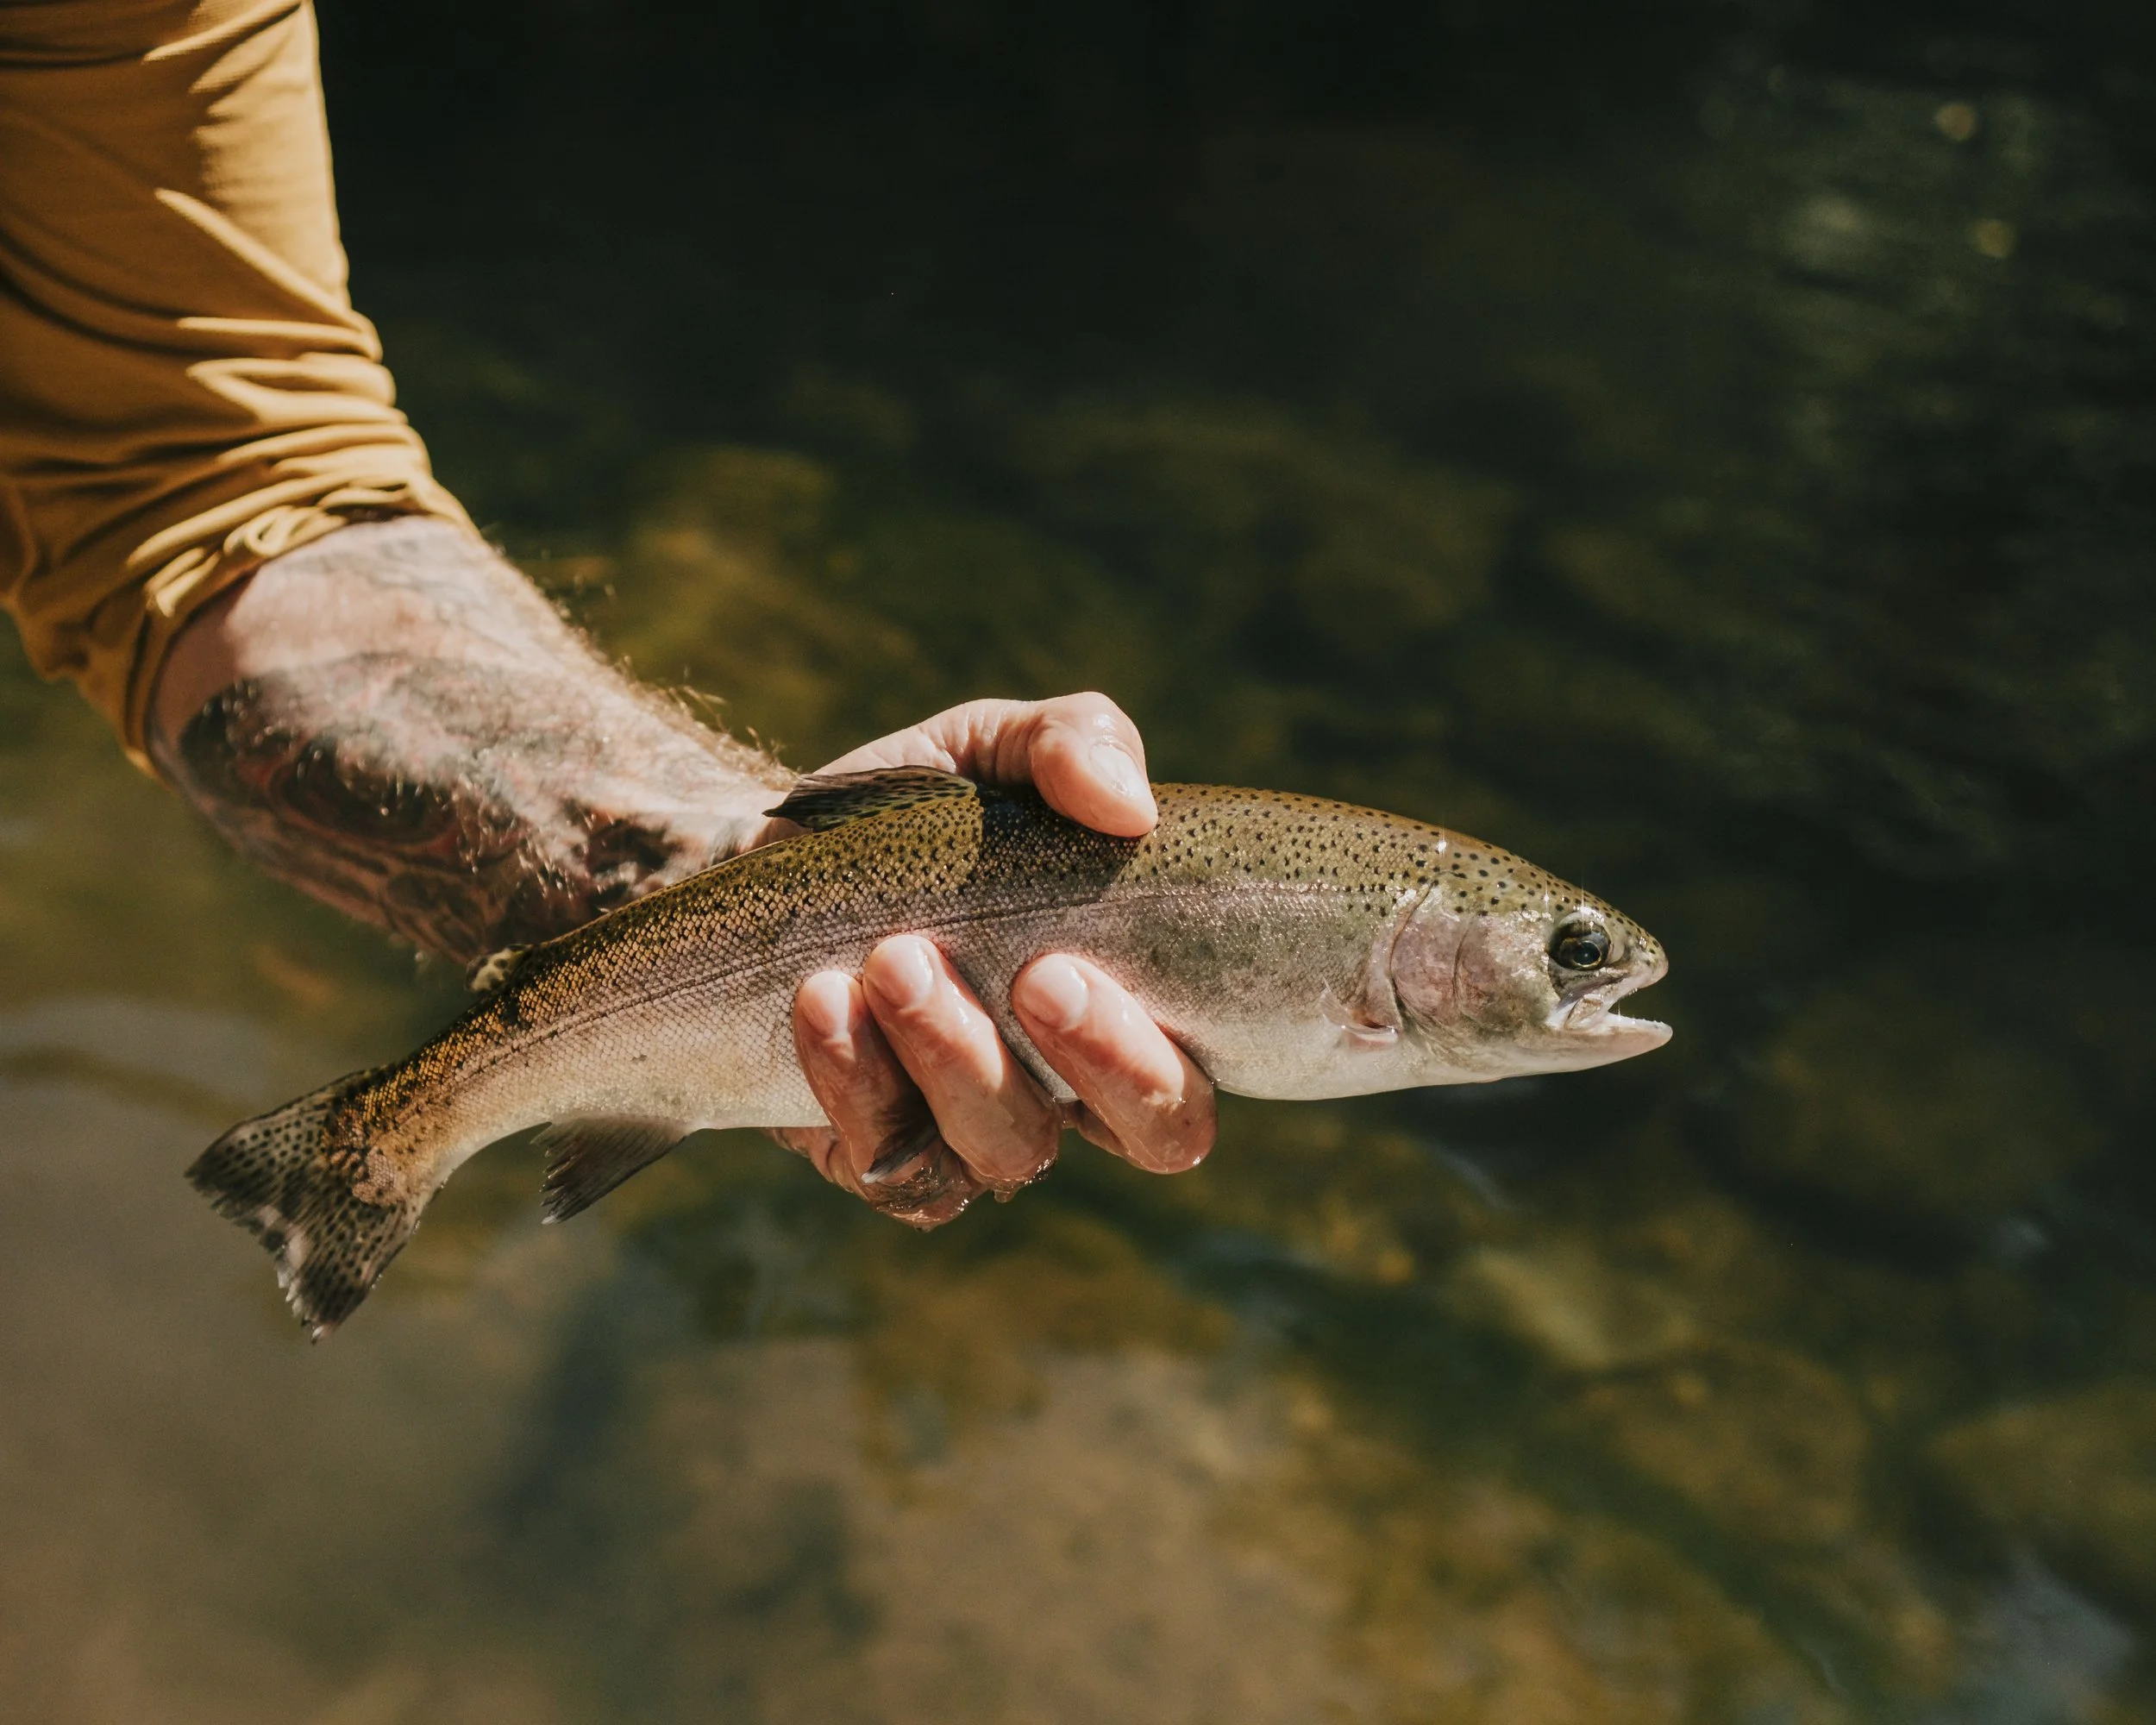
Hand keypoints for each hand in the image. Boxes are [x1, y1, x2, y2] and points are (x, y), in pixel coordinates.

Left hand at [756, 694, 1217, 1225]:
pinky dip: (855, 1082)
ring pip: (1003, 1153)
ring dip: (952, 1058)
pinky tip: (824, 1000)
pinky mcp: (872, 1151)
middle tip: (1030, 974)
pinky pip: (887, 1161)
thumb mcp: (994, 749)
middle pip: (1142, 1139)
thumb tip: (1129, 804)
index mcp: (1127, 1016)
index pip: (1187, 1096)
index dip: (1148, 1061)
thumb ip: (1073, 741)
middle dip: (1096, 1065)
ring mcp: (970, 1137)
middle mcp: (1069, 1096)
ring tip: (891, 959)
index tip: (1068, 966)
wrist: (770, 856)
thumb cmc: (918, 814)